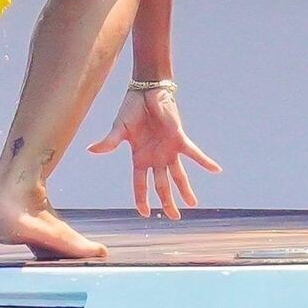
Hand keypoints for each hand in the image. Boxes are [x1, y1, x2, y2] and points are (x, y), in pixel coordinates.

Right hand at [87, 89, 220, 219]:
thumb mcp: (119, 127)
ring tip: (192, 203)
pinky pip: (194, 153)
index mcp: (139, 157)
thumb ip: (110, 141)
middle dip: (167, 202)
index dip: (142, 199)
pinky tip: (215, 169)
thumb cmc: (132, 108)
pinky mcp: (179, 139)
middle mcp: (155, 157)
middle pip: (162, 185)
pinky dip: (205, 162)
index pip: (140, 184)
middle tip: (174, 217)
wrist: (146, 90)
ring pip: (178, 175)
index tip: (145, 213)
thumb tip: (91, 150)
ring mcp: (168, 150)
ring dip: (186, 189)